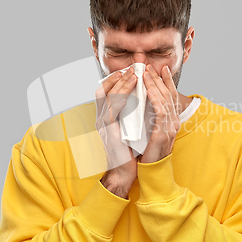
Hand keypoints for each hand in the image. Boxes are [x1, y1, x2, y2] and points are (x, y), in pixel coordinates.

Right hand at [95, 67, 137, 196]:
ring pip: (107, 97)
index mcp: (105, 118)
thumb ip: (129, 115)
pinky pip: (112, 109)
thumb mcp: (128, 128)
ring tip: (133, 75)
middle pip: (103, 91)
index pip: (105, 93)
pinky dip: (121, 97)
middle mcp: (101, 119)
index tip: (126, 72)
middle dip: (116, 78)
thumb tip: (140, 100)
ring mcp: (103, 125)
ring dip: (121, 84)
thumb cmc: (129, 152)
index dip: (113, 80)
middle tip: (130, 69)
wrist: (125, 172)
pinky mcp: (109, 131)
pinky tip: (131, 90)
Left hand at [140, 64, 180, 163]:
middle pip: (169, 95)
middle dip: (160, 79)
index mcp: (171, 121)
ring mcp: (170, 127)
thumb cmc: (148, 153)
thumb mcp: (151, 131)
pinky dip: (155, 98)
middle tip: (151, 66)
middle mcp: (174, 122)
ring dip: (156, 84)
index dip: (167, 82)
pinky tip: (149, 90)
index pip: (170, 96)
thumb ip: (151, 118)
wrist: (150, 172)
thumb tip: (144, 104)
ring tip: (148, 73)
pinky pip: (160, 111)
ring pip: (165, 100)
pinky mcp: (163, 133)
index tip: (161, 69)